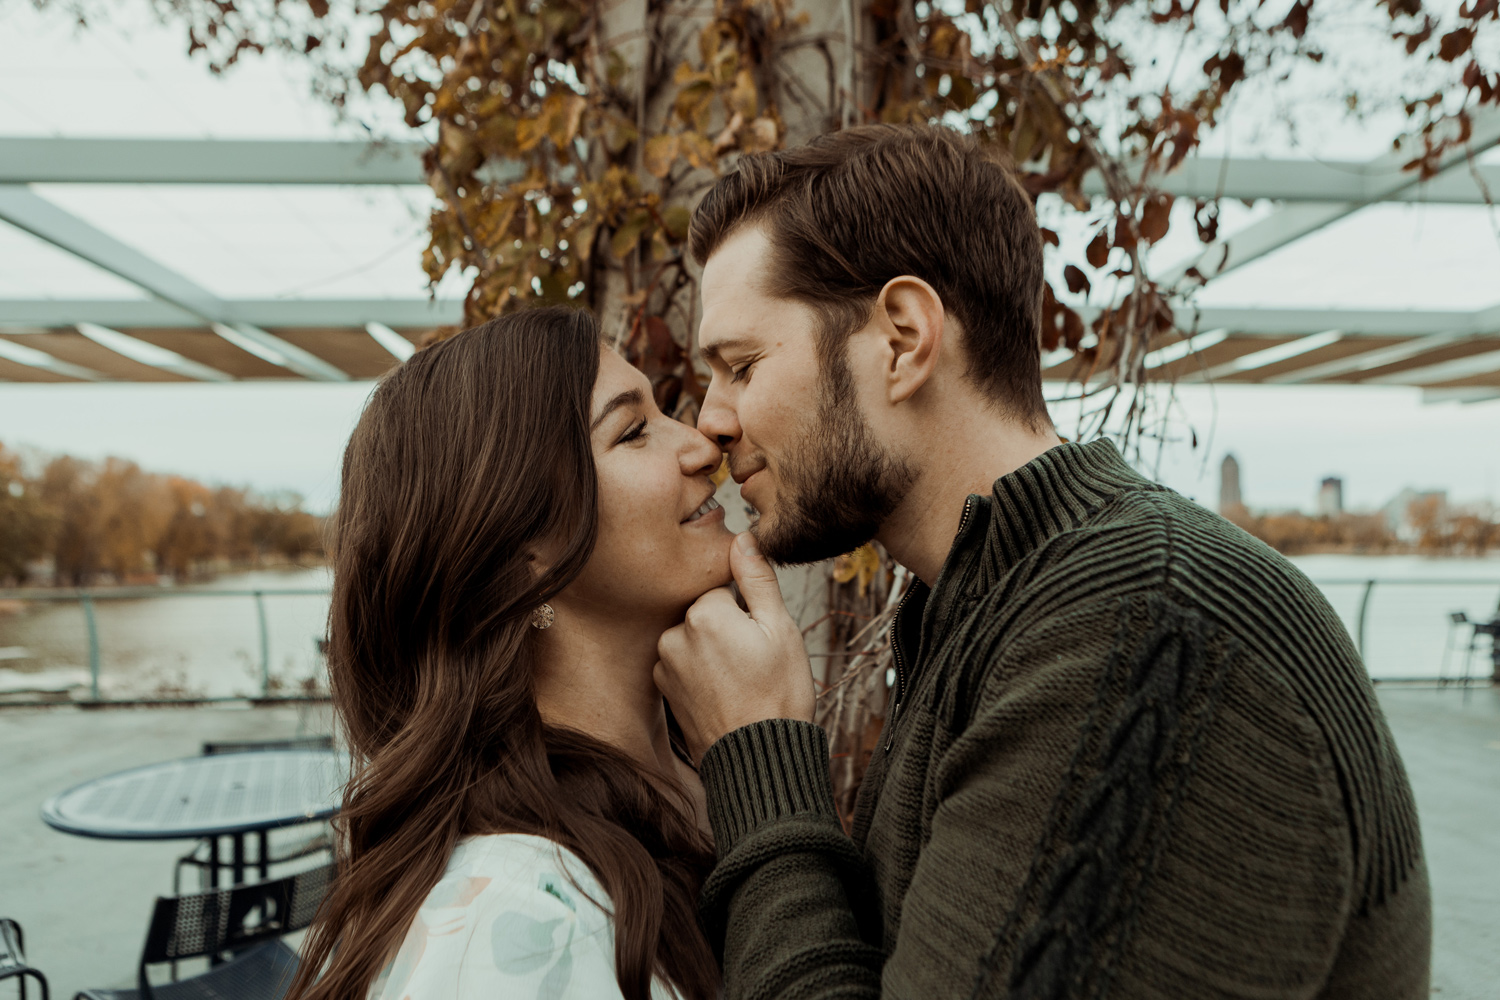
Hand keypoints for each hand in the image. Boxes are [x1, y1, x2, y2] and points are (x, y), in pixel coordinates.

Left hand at [655, 532, 815, 761]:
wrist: (758, 760)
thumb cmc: (777, 696)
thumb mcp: (780, 630)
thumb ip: (757, 580)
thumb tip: (744, 539)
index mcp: (703, 613)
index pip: (722, 587)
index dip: (747, 608)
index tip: (760, 635)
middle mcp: (673, 635)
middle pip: (705, 612)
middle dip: (727, 627)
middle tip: (754, 660)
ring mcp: (664, 665)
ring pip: (693, 637)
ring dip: (712, 650)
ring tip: (741, 680)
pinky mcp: (663, 690)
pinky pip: (683, 664)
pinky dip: (701, 672)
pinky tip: (725, 692)